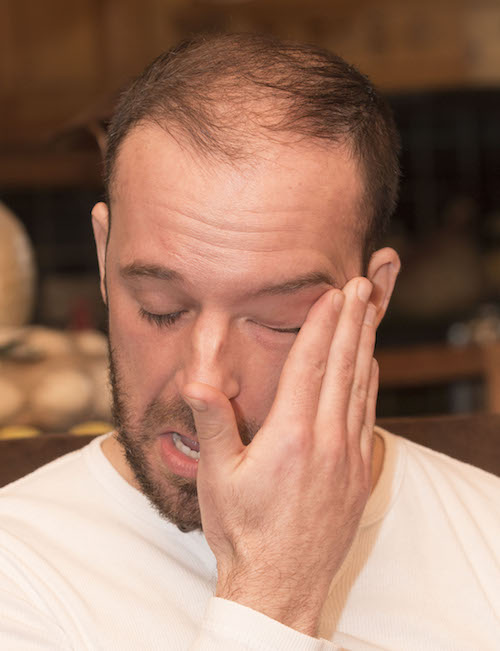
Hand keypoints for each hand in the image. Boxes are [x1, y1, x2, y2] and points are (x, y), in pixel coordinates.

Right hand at [183, 278, 377, 636]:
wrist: (280, 584)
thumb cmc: (243, 530)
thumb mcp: (219, 477)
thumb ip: (214, 423)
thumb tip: (199, 380)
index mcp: (291, 435)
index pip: (310, 365)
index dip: (322, 325)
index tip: (333, 294)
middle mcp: (327, 440)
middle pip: (342, 367)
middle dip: (352, 321)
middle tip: (361, 286)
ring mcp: (348, 456)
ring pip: (361, 387)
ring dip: (365, 345)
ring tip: (370, 313)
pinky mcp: (358, 473)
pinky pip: (369, 415)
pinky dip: (370, 383)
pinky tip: (370, 366)